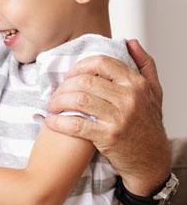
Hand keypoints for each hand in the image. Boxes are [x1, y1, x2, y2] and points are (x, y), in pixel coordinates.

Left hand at [46, 39, 170, 194]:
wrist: (152, 161)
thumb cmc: (148, 125)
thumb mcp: (154, 93)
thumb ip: (144, 65)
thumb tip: (131, 42)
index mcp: (136, 84)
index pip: (100, 63)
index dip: (78, 67)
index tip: (69, 76)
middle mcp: (129, 98)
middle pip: (84, 81)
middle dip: (63, 86)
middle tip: (55, 93)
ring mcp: (119, 118)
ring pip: (78, 100)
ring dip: (58, 102)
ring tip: (52, 106)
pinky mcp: (108, 137)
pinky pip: (76, 124)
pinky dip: (58, 122)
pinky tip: (51, 121)